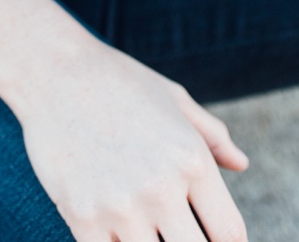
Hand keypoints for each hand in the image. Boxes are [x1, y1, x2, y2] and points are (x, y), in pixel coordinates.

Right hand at [15, 37, 248, 241]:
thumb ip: (212, 137)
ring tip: (151, 230)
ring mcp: (120, 206)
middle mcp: (162, 187)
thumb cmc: (122, 83)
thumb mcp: (176, 100)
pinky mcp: (81, 217)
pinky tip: (117, 233)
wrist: (56, 73)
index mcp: (192, 159)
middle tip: (179, 234)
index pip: (229, 232)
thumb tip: (242, 164)